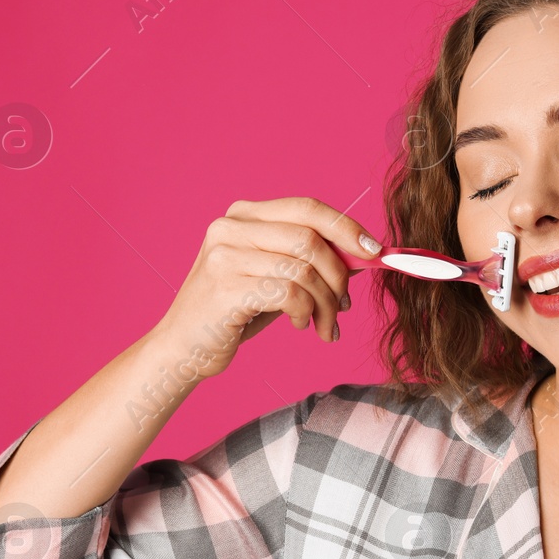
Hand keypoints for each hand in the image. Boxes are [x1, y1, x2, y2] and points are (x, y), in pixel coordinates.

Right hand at [147, 197, 383, 380]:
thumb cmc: (233, 313)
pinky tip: (301, 325)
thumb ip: (309, 259)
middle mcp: (230, 227)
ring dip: (325, 303)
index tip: (375, 252)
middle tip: (345, 305)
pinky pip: (289, 294)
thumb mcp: (273, 277)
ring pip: (304, 269)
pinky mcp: (225, 288)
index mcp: (243, 215)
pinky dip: (306, 313)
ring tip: (324, 325)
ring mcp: (224, 256)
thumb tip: (364, 253)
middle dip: (339, 276)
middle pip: (310, 239)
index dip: (347, 227)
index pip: (308, 208)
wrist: (182, 350)